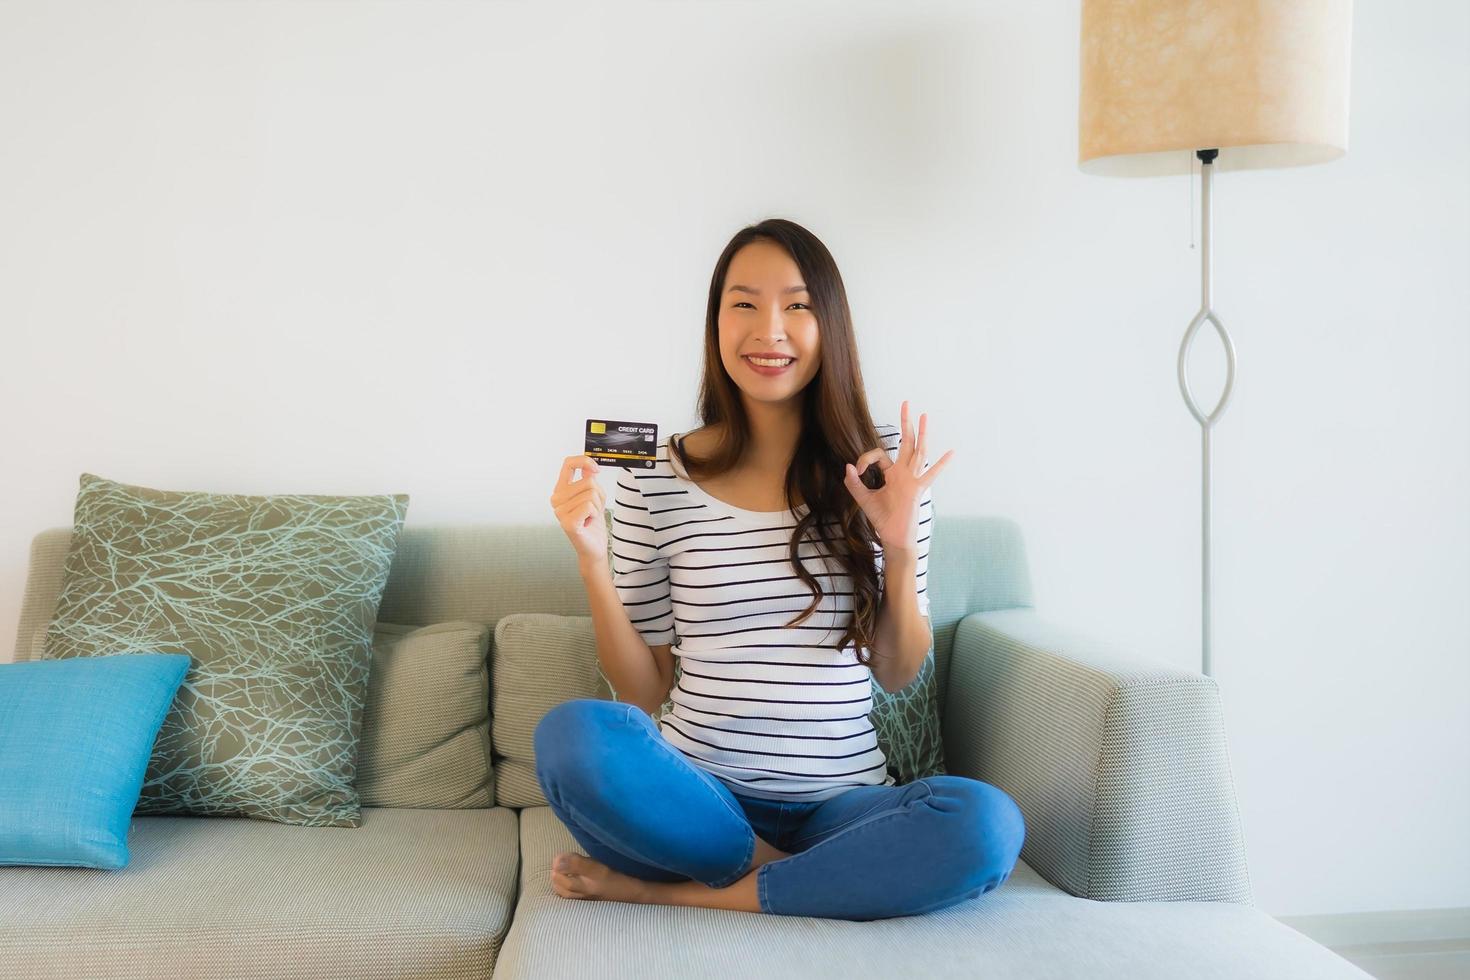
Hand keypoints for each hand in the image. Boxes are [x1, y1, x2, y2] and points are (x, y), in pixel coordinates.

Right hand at [549, 454, 607, 565]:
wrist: (594, 546)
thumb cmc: (592, 522)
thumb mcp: (594, 496)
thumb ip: (588, 479)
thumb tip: (589, 466)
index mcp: (561, 490)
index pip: (568, 464)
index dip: (584, 461)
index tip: (595, 469)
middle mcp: (557, 499)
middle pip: (588, 482)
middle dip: (598, 495)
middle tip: (592, 510)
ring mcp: (560, 511)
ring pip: (590, 494)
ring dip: (598, 507)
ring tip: (590, 517)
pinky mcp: (567, 522)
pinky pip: (588, 506)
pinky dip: (595, 514)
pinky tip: (588, 523)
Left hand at [842, 401, 954, 553]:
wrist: (892, 536)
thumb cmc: (882, 519)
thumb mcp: (863, 498)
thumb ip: (854, 483)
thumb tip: (848, 466)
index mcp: (892, 474)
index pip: (879, 455)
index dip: (865, 459)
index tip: (856, 470)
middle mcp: (904, 473)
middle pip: (906, 443)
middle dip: (905, 423)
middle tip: (905, 404)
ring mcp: (912, 479)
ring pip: (918, 451)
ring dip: (921, 433)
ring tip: (924, 415)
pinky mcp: (916, 489)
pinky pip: (930, 475)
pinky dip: (941, 465)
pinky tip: (951, 453)